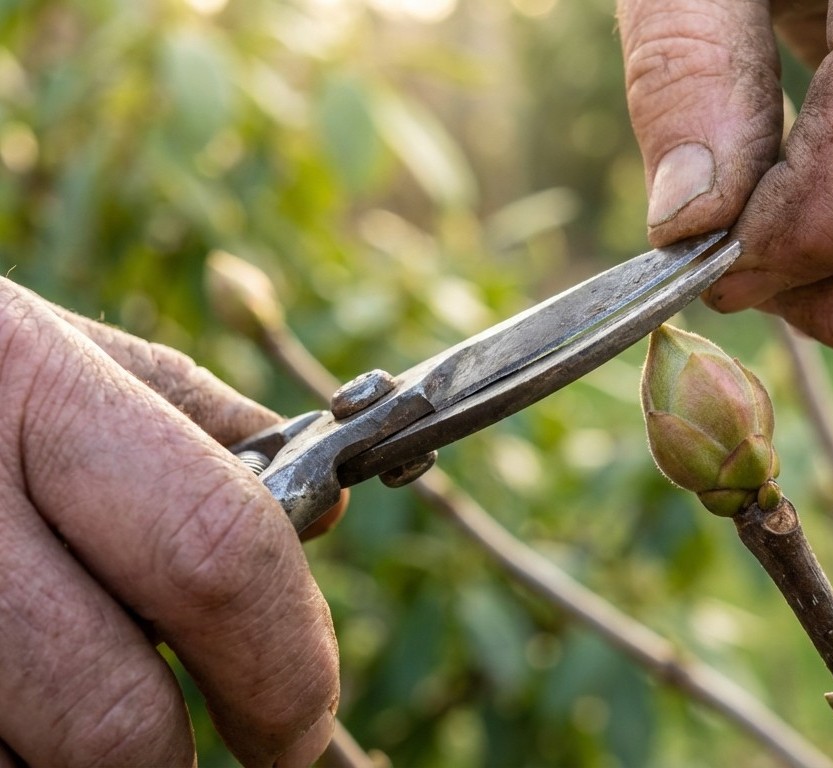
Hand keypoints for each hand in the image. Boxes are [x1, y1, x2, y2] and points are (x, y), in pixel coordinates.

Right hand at [0, 279, 338, 765]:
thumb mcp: (45, 349)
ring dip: (60, 762)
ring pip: (19, 765)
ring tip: (51, 695)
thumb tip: (325, 516)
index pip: (215, 553)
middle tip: (201, 754)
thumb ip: (190, 426)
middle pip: (114, 715)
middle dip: (172, 760)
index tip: (297, 722)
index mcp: (28, 385)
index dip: (286, 662)